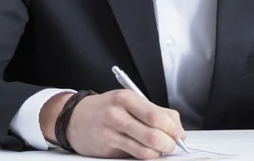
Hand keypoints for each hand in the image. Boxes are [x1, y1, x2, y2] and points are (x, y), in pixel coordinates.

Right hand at [41, 90, 185, 158]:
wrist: (74, 117)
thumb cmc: (106, 108)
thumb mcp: (129, 101)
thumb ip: (154, 112)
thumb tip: (178, 129)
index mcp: (126, 98)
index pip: (157, 116)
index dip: (173, 128)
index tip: (179, 133)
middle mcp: (118, 114)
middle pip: (153, 134)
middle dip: (169, 143)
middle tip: (172, 145)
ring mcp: (111, 132)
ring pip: (145, 148)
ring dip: (159, 152)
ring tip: (161, 149)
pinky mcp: (107, 147)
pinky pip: (134, 155)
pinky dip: (147, 156)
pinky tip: (148, 152)